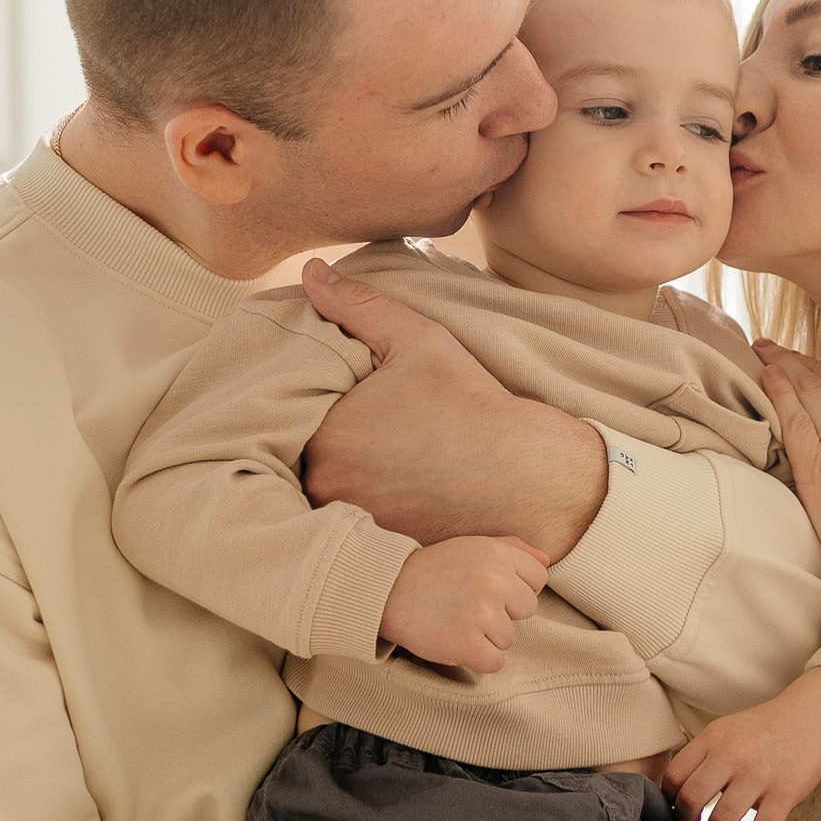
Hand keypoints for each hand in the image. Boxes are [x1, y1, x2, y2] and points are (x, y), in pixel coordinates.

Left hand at [300, 259, 607, 554]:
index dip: (312, 398)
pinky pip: (355, 524)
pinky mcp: (381, 548)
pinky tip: (393, 486)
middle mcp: (328, 489)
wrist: (528, 477)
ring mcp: (354, 524)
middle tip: (362, 425)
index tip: (341, 393)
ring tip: (377, 456)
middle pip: (302, 456)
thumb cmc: (472, 405)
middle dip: (322, 438)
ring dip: (341, 474)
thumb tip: (311, 273)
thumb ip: (358, 305)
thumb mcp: (418, 340)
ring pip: (327, 491)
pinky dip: (366, 504)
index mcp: (325, 437)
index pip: (291, 412)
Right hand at [379, 535, 551, 675]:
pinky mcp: (466, 643)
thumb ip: (513, 549)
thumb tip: (546, 560)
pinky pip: (495, 662)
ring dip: (486, 636)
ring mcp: (480, 613)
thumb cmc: (433, 570)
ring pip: (509, 638)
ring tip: (456, 620)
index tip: (490, 590)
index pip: (538, 579)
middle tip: (470, 606)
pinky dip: (477, 658)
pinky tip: (456, 641)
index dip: (516, 588)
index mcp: (497, 554)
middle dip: (503, 612)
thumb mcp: (472, 546)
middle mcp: (493, 581)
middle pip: (528, 610)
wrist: (386, 591)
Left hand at [665, 667, 820, 820]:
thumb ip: (701, 757)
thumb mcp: (725, 731)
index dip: (670, 801)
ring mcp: (759, 774)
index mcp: (712, 739)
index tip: (677, 812)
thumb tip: (673, 795)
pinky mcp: (785, 793)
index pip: (674, 776)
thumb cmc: (762, 732)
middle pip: (691, 800)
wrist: (810, 718)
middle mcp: (731, 755)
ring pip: (722, 820)